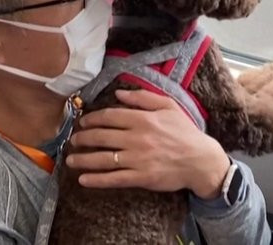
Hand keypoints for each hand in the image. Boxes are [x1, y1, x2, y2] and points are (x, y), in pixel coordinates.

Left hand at [65, 89, 230, 198]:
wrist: (201, 160)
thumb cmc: (185, 132)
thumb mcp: (169, 107)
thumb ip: (143, 98)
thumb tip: (119, 92)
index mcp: (143, 119)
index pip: (110, 117)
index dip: (92, 119)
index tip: (82, 122)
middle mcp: (137, 138)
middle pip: (101, 137)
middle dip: (83, 138)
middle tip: (72, 140)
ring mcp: (138, 159)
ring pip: (103, 158)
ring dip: (83, 159)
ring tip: (71, 160)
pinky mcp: (141, 177)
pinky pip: (114, 178)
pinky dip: (97, 180)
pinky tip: (84, 180)